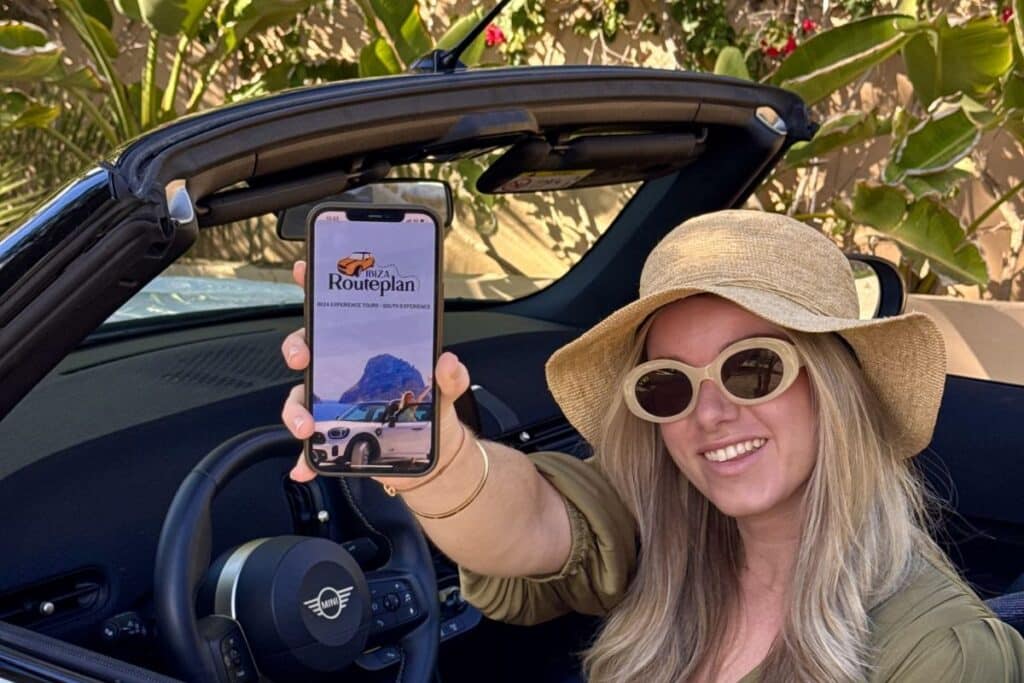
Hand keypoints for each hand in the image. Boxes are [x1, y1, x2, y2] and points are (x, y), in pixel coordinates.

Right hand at [280, 260, 469, 482]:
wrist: (433, 455)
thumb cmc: (432, 410)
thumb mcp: (447, 388)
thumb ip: (450, 375)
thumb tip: (448, 362)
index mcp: (365, 350)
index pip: (336, 312)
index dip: (317, 286)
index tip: (305, 269)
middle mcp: (341, 372)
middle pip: (307, 349)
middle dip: (296, 347)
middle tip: (302, 357)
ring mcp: (332, 404)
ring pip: (299, 398)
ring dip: (295, 410)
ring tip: (306, 426)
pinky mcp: (333, 436)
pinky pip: (310, 448)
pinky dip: (304, 459)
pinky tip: (303, 467)